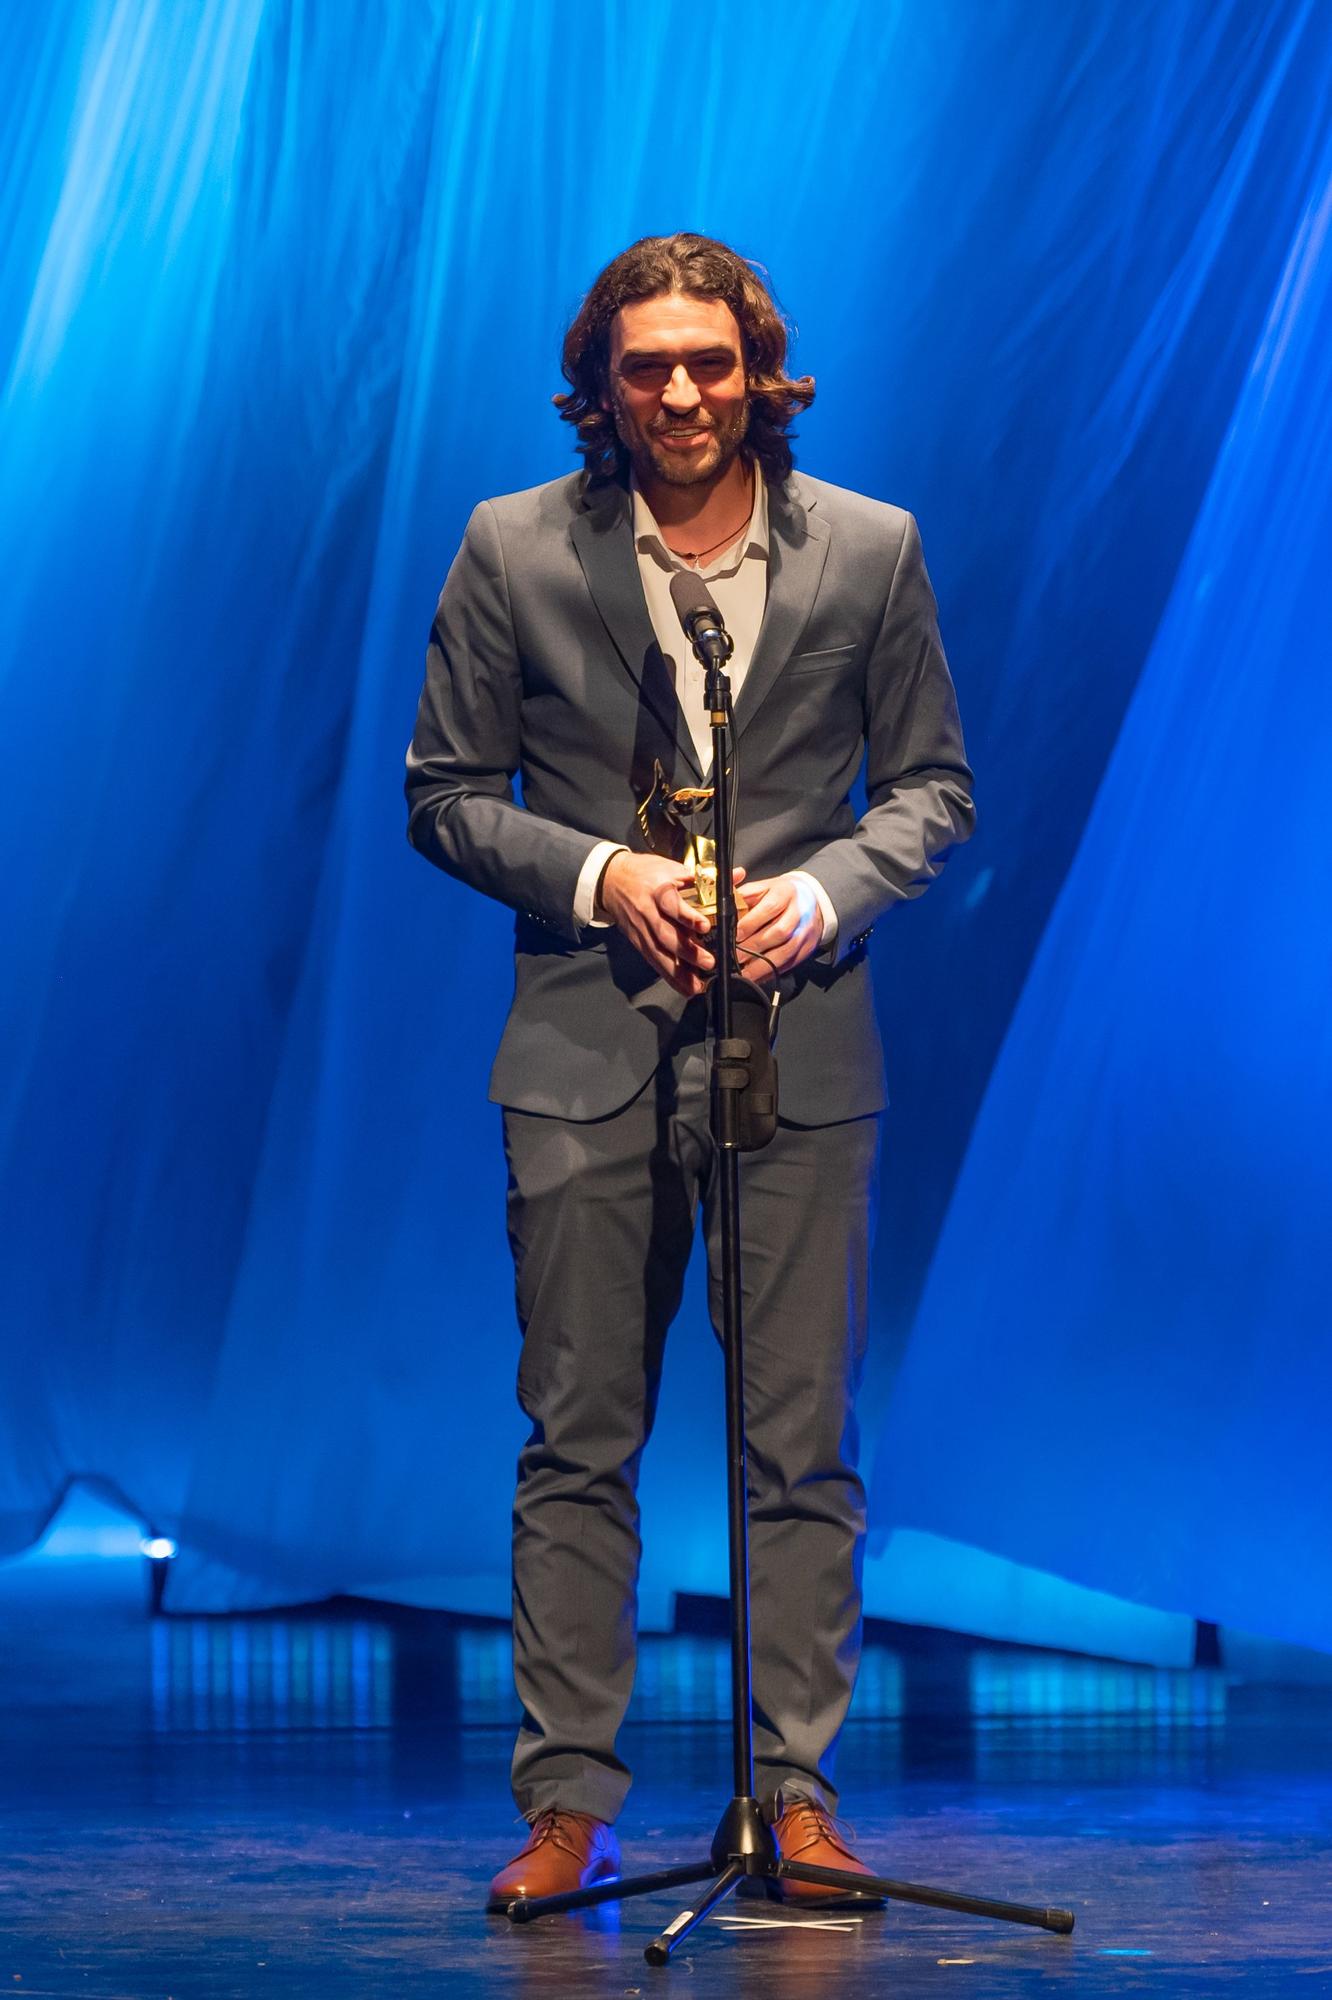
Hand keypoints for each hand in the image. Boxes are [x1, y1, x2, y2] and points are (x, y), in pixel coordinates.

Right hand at [599, 854, 746, 997]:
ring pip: (659, 953)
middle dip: (688, 952)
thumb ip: (705, 876)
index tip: (705, 926)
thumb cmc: (646, 872)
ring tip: (697, 986)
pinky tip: (685, 988)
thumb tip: (738, 876)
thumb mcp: (673, 868)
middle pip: (666, 935)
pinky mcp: (638, 942)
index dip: (688, 917)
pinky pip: (654, 961)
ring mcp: (641, 929)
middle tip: (709, 963)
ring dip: (679, 972)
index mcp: (659, 890)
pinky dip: (670, 977)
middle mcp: (648, 912)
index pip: (673, 905)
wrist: (611, 880)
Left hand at [733, 873, 824, 982]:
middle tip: (736, 956)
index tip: (735, 934)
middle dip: (754, 946)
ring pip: (786, 951)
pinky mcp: (807, 947)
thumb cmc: (780, 895)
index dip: (751, 923)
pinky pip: (790, 963)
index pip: (770, 908)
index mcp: (785, 892)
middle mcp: (799, 911)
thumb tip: (725, 907)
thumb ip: (745, 896)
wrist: (810, 899)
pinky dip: (772, 972)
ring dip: (764, 964)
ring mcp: (805, 931)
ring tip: (745, 972)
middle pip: (779, 932)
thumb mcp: (763, 887)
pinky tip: (758, 975)